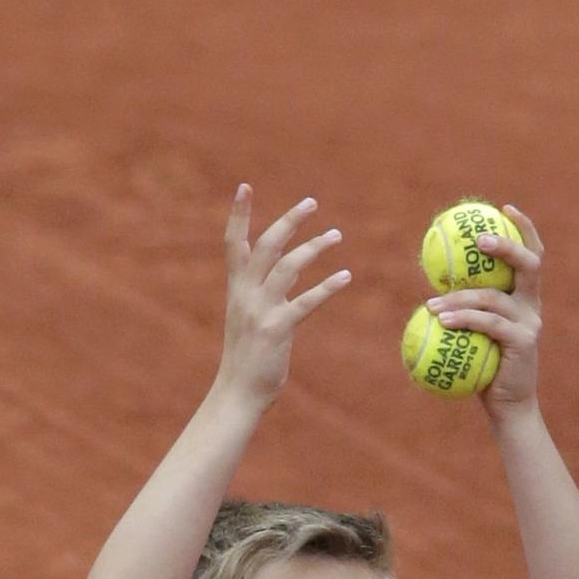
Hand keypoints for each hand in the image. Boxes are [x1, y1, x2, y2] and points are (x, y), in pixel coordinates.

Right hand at [213, 186, 349, 411]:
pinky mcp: (277, 329)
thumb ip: (268, 290)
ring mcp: (260, 311)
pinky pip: (306, 302)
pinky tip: (345, 276)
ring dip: (314, 248)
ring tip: (337, 235)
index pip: (233, 243)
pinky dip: (327, 287)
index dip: (238, 215)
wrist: (238, 392)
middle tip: (311, 202)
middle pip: (265, 246)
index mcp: (236, 289)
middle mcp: (245, 294)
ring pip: (287, 268)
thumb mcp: (251, 316)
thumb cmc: (249, 354)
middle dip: (288, 221)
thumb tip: (291, 268)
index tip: (244, 187)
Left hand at [426, 204, 543, 425]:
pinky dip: (462, 319)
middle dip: (507, 246)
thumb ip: (466, 309)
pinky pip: (487, 324)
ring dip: (459, 297)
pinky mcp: (523, 341)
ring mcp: (530, 323)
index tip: (504, 208)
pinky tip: (441, 319)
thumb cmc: (486, 367)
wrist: (509, 405)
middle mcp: (533, 305)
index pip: (532, 255)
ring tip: (432, 303)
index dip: (524, 229)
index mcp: (525, 297)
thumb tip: (431, 283)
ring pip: (494, 298)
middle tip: (479, 240)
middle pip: (529, 265)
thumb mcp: (476, 334)